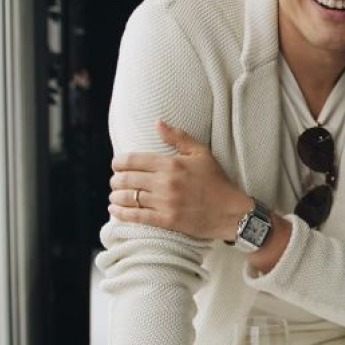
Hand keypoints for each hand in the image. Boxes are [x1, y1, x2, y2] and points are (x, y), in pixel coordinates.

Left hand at [108, 120, 252, 239]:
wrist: (230, 211)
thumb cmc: (216, 181)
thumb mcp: (202, 153)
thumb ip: (178, 137)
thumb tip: (157, 123)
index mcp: (171, 163)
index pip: (133, 160)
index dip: (119, 162)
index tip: (116, 165)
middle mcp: (165, 182)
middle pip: (126, 179)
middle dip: (116, 180)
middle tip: (116, 181)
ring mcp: (165, 202)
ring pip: (128, 198)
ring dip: (116, 197)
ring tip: (115, 196)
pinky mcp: (166, 220)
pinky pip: (136, 216)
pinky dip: (121, 213)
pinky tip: (114, 210)